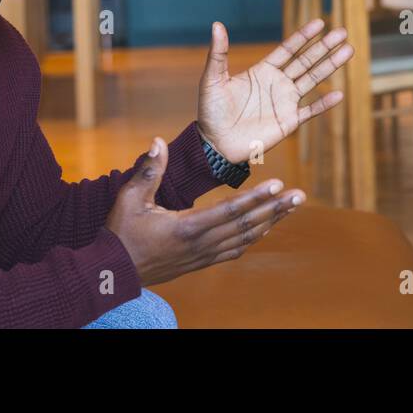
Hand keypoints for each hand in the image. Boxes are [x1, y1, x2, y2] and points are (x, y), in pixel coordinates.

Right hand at [105, 137, 302, 286]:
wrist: (113, 272)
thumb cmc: (120, 232)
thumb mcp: (129, 198)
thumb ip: (148, 170)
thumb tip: (158, 140)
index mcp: (186, 228)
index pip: (229, 211)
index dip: (256, 198)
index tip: (278, 184)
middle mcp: (200, 244)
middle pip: (246, 225)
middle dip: (275, 209)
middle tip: (299, 195)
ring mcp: (203, 256)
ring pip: (246, 238)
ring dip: (271, 222)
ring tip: (291, 207)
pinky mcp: (201, 262)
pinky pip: (235, 250)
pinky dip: (254, 237)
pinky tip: (266, 227)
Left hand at [196, 18, 352, 164]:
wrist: (215, 144)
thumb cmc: (211, 111)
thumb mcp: (213, 79)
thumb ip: (218, 52)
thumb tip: (217, 24)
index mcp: (263, 71)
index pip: (288, 49)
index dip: (303, 36)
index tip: (320, 23)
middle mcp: (278, 83)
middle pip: (306, 61)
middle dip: (324, 47)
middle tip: (342, 32)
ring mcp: (285, 102)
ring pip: (313, 80)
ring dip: (330, 66)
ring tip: (348, 51)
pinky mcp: (288, 122)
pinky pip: (310, 111)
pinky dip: (324, 104)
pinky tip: (339, 93)